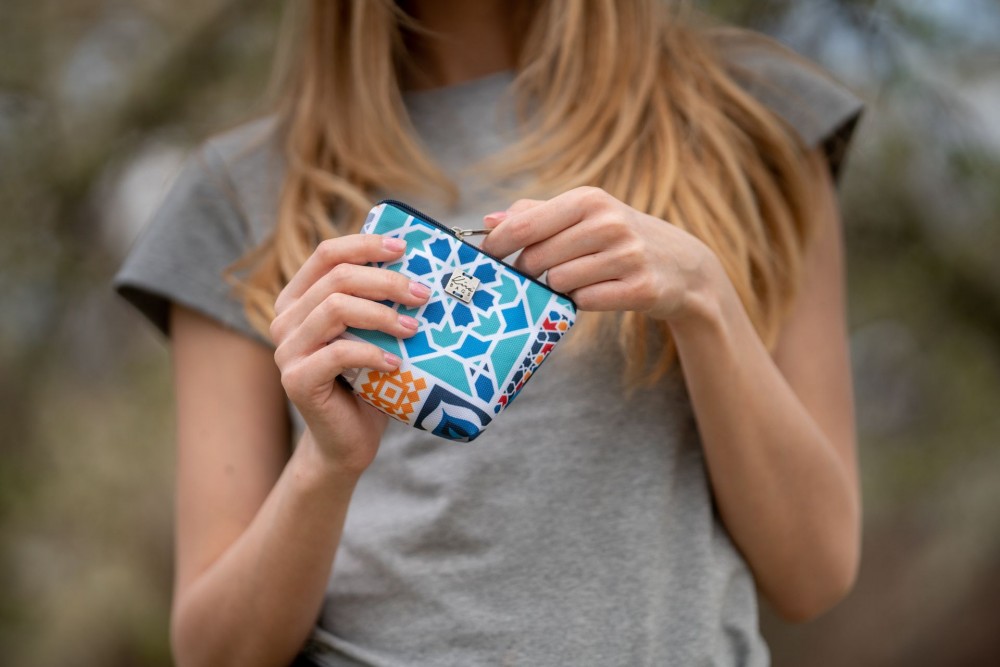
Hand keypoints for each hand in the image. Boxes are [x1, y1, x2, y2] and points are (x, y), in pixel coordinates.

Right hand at [269, 234, 431, 473]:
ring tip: (413, 329)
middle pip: (337, 278)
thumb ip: (377, 300)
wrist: (349, 440)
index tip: (404, 248)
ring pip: (336, 308)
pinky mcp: (297, 380)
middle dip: (386, 282)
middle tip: (423, 295)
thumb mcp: (372, 333)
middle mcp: (285, 320)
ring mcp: (286, 350)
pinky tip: (396, 363)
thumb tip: (421, 265)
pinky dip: (373, 354)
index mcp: (299, 299)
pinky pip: (339, 353)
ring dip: (382, 315)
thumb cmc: (368, 381)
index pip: (327, 254)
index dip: (365, 245)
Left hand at [480, 187, 721, 322]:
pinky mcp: (640, 289)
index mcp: (590, 199)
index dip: (497, 245)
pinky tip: (599, 291)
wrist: (683, 265)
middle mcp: (609, 223)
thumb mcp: (584, 215)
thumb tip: (488, 220)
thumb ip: (535, 214)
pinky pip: (584, 302)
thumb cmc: (619, 237)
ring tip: (580, 278)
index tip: (483, 257)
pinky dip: (582, 301)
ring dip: (559, 287)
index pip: (525, 224)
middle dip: (530, 270)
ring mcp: (627, 256)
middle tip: (541, 272)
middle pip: (537, 258)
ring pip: (559, 282)